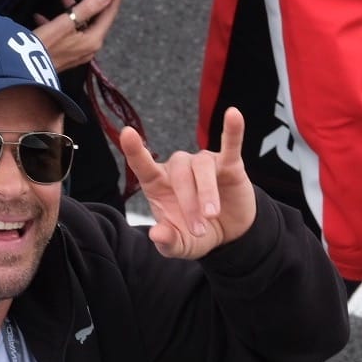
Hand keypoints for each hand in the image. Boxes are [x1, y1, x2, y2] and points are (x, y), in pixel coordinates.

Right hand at [32, 0, 122, 71]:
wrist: (24, 69)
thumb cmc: (43, 47)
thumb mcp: (65, 23)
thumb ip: (87, 8)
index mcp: (92, 41)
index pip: (109, 15)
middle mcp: (88, 49)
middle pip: (95, 21)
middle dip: (89, 3)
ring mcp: (77, 54)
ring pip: (81, 27)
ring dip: (74, 12)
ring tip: (64, 0)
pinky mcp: (66, 56)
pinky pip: (69, 35)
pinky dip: (61, 24)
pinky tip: (45, 18)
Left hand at [121, 107, 256, 258]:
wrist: (229, 235)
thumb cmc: (196, 235)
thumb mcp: (180, 246)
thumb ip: (167, 242)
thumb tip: (157, 234)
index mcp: (158, 185)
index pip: (143, 166)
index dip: (135, 150)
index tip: (127, 133)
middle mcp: (178, 169)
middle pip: (180, 176)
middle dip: (189, 205)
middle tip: (198, 230)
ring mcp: (203, 163)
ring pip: (202, 168)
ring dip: (206, 193)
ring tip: (212, 215)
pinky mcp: (230, 164)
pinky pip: (231, 144)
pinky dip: (232, 131)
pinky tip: (234, 115)